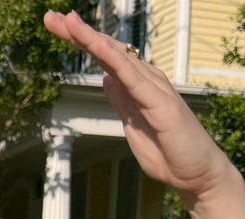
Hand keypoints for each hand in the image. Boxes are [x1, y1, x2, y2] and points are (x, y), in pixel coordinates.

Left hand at [42, 10, 234, 201]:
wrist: (196, 174)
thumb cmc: (168, 151)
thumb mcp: (133, 124)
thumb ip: (121, 100)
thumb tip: (105, 79)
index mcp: (136, 85)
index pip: (104, 58)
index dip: (80, 42)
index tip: (55, 27)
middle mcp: (145, 79)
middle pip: (106, 50)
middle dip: (77, 33)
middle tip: (48, 18)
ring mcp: (153, 88)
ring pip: (117, 57)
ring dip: (91, 38)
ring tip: (68, 21)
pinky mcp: (159, 103)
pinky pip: (132, 78)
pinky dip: (114, 60)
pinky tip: (97, 47)